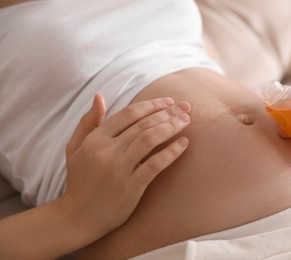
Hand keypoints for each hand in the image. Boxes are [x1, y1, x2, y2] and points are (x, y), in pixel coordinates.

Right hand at [61, 94, 190, 236]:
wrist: (78, 217)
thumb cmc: (80, 180)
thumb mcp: (75, 147)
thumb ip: (88, 122)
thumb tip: (99, 96)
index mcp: (95, 139)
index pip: (129, 114)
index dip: (152, 105)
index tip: (169, 101)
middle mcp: (106, 151)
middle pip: (143, 124)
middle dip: (167, 113)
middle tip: (186, 107)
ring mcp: (119, 169)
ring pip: (150, 139)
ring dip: (171, 127)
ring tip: (186, 120)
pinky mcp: (131, 187)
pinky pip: (155, 165)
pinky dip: (171, 152)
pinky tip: (184, 143)